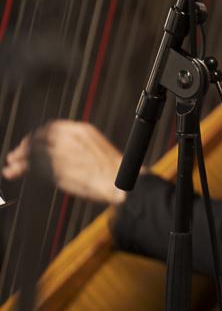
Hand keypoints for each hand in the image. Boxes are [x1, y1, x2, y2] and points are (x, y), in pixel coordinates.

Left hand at [2, 121, 124, 204]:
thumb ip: (75, 145)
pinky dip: (23, 169)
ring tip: (11, 167)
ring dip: (19, 160)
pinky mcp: (58, 170)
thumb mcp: (95, 147)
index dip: (35, 136)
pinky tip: (17, 173)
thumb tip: (57, 149)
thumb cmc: (113, 169)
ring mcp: (64, 154)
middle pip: (37, 140)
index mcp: (81, 130)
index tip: (28, 143)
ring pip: (32, 154)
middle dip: (23, 148)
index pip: (50, 128)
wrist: (121, 182)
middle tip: (14, 156)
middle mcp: (70, 139)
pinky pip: (34, 168)